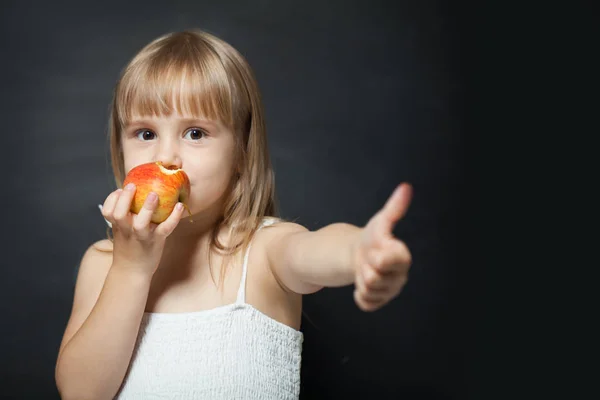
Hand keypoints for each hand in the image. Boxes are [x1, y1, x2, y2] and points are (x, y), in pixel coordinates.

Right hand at [101, 183, 184, 275]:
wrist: (133, 271)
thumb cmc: (129, 247)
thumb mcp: (121, 232)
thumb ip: (124, 217)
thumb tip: (131, 193)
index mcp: (119, 226)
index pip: (108, 211)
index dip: (111, 200)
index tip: (118, 190)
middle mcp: (128, 231)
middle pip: (119, 214)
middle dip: (124, 199)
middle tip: (131, 186)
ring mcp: (142, 236)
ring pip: (141, 223)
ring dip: (147, 208)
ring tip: (154, 195)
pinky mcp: (157, 240)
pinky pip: (166, 228)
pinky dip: (174, 217)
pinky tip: (179, 206)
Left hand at [353, 183, 412, 311]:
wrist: (360, 254)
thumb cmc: (373, 238)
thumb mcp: (381, 221)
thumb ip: (394, 208)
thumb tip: (406, 187)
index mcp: (402, 257)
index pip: (397, 260)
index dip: (382, 257)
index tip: (375, 252)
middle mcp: (400, 276)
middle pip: (377, 279)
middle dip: (366, 269)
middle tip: (367, 260)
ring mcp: (390, 291)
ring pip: (370, 292)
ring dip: (361, 281)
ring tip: (364, 270)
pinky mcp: (380, 302)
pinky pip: (367, 304)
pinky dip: (359, 296)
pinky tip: (360, 285)